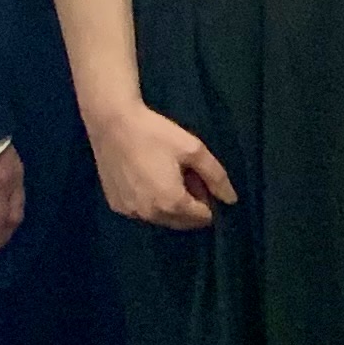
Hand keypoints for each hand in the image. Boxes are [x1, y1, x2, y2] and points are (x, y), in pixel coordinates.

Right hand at [91, 102, 236, 229]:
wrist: (112, 123)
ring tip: (163, 175)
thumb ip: (216, 177)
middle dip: (189, 205)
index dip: (206, 199)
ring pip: (161, 219)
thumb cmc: (155, 133)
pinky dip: (148, 202)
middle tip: (182, 175)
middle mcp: (151, 215)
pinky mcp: (116, 206)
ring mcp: (131, 212)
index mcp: (172, 203)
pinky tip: (143, 178)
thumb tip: (231, 200)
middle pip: (182, 222)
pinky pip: (141, 212)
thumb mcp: (193, 149)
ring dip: (168, 205)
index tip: (198, 178)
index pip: (202, 218)